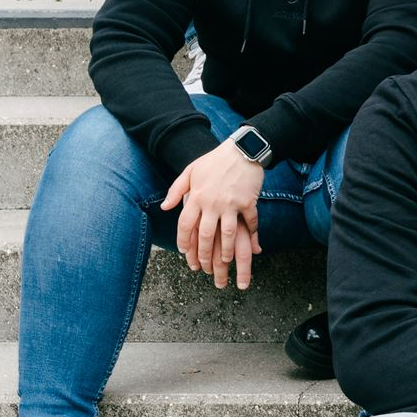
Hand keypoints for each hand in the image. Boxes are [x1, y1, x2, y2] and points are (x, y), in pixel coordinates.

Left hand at [160, 142, 264, 288]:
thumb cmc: (214, 160)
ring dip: (225, 251)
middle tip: (204, 266)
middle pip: (204, 234)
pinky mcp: (248, 202)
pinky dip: (251, 234)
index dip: (183, 241)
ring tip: (225, 261)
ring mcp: (231, 204)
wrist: (242, 149)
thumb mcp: (190, 171)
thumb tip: (165, 207)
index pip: (185, 224)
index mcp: (196, 196)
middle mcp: (212, 203)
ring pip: (226, 234)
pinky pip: (249, 222)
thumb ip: (176, 190)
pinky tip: (251, 244)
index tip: (185, 253)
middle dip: (203, 254)